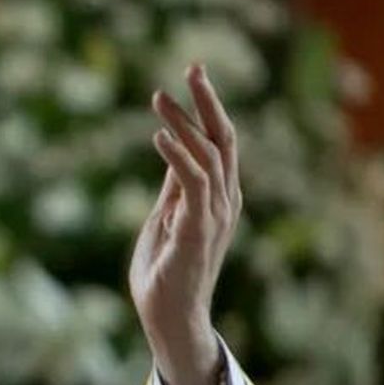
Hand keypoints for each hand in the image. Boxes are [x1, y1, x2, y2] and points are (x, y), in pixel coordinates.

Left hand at [129, 65, 240, 384]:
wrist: (169, 318)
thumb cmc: (164, 273)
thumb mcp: (165, 219)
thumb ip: (173, 188)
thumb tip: (171, 151)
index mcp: (218, 197)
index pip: (220, 141)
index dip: (208, 107)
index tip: (192, 74)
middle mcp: (223, 202)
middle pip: (224, 139)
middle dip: (208, 101)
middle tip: (192, 66)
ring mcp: (214, 217)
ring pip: (209, 156)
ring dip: (183, 124)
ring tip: (158, 98)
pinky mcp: (197, 231)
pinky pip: (193, 185)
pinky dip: (178, 157)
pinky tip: (158, 137)